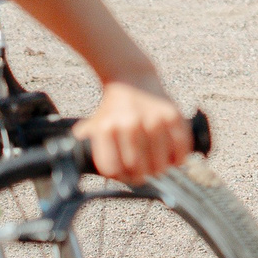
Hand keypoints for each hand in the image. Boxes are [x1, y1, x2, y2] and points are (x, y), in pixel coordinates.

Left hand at [73, 80, 192, 183]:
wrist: (133, 79)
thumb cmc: (112, 109)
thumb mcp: (94, 125)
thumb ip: (85, 147)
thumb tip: (76, 166)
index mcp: (107, 129)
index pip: (113, 169)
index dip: (121, 178)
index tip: (126, 176)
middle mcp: (130, 125)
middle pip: (138, 170)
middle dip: (142, 177)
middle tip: (144, 174)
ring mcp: (154, 120)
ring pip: (160, 163)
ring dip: (159, 170)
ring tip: (157, 167)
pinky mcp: (173, 116)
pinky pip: (180, 148)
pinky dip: (178, 159)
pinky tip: (173, 159)